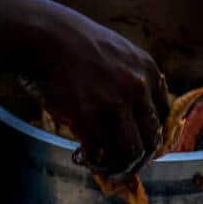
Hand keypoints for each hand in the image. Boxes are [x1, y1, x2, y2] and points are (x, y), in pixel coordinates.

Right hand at [24, 9, 169, 175]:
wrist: (40, 36)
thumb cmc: (70, 42)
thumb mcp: (115, 50)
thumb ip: (129, 76)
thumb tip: (130, 113)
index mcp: (148, 70)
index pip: (163, 118)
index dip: (149, 138)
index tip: (135, 147)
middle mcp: (137, 88)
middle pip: (150, 141)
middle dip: (137, 161)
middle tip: (120, 167)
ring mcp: (113, 104)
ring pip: (129, 153)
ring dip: (117, 168)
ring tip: (101, 167)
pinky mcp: (87, 117)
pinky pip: (98, 153)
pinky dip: (90, 162)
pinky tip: (79, 156)